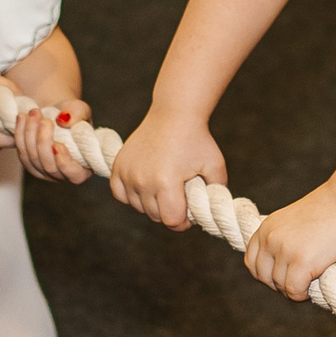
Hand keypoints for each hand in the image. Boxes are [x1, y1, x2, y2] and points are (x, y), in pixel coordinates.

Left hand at [11, 95, 93, 184]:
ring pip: (33, 160)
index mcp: (83, 166)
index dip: (65, 163)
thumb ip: (77, 114)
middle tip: (44, 121)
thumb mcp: (80, 110)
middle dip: (44, 142)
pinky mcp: (30, 164)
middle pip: (50, 167)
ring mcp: (45, 172)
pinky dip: (20, 135)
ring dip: (30, 135)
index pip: (75, 175)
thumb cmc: (73, 115)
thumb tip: (63, 121)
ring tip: (33, 113)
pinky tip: (22, 118)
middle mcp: (64, 174)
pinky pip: (22, 154)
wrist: (56, 114)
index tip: (57, 145)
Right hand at [109, 111, 226, 228]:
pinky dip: (131, 195)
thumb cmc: (197, 139)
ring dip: (151, 203)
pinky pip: (120, 194)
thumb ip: (217, 192)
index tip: (189, 214)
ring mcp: (128, 172)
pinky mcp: (118, 166)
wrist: (173, 114)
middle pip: (155, 216)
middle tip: (179, 197)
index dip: (182, 222)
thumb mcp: (215, 166)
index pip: (171, 220)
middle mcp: (143, 180)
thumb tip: (209, 213)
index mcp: (166, 182)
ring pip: (138, 207)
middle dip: (169, 211)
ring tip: (165, 188)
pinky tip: (145, 186)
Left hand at [242, 185, 335, 300]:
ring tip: (312, 281)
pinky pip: (294, 290)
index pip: (252, 262)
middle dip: (280, 285)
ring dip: (295, 289)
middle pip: (263, 277)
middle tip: (300, 282)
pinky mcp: (302, 261)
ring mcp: (284, 249)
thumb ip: (282, 240)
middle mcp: (270, 238)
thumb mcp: (294, 222)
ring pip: (280, 286)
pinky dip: (303, 294)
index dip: (268, 275)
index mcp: (266, 228)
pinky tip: (314, 286)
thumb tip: (279, 268)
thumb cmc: (330, 211)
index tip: (285, 276)